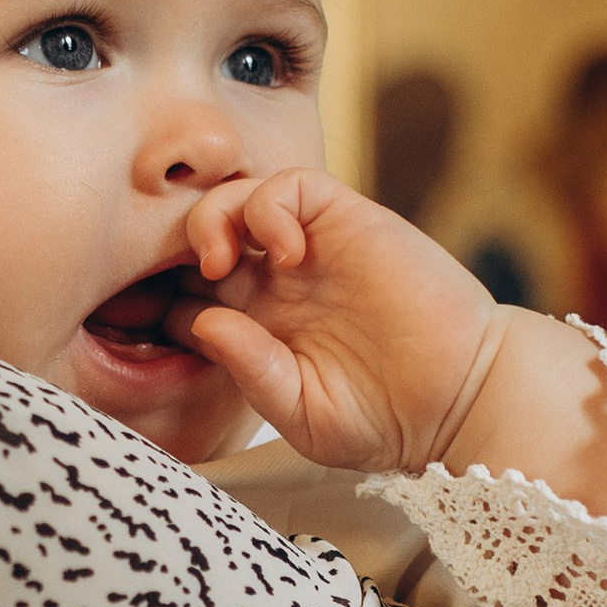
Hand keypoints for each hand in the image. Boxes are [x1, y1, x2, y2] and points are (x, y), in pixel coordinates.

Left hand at [176, 170, 606, 517]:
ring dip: (209, 220)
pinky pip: (289, 186)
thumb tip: (200, 322)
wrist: (464, 398)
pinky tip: (283, 253)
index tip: (142, 325)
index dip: (152, 300)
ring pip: (233, 199)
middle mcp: (274, 284)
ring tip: (222, 264)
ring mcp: (310, 249)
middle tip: (169, 282)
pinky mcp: (349, 221)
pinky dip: (269, 206)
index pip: (179, 295)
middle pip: (194, 240)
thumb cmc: (388, 420)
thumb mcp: (302, 412)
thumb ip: (251, 371)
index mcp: (254, 330)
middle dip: (167, 251)